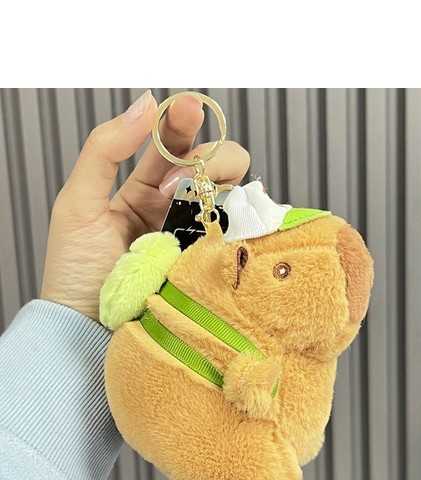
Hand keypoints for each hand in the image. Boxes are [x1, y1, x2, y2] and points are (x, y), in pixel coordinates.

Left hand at [40, 90, 249, 320]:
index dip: (182, 121)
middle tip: (173, 176)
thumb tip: (145, 103)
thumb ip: (104, 150)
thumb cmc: (76, 272)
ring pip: (232, 190)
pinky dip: (236, 212)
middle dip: (205, 153)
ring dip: (214, 180)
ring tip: (176, 202)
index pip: (172, 144)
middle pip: (213, 161)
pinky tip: (213, 215)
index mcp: (144, 190)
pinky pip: (238, 228)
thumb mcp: (77, 203)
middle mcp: (176, 208)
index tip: (185, 107)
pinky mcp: (211, 260)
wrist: (87, 328)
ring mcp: (196, 234)